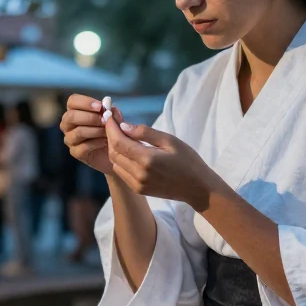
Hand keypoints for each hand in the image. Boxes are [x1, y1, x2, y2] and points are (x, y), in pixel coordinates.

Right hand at [61, 94, 121, 175]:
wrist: (115, 153)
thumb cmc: (112, 131)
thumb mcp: (114, 119)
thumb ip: (111, 111)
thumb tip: (107, 102)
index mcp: (75, 111)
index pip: (72, 101)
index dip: (85, 102)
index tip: (100, 107)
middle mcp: (68, 124)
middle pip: (71, 116)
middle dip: (90, 117)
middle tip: (105, 121)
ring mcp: (70, 139)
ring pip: (78, 132)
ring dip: (96, 130)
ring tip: (108, 132)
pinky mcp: (75, 152)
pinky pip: (83, 146)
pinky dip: (96, 143)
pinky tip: (105, 142)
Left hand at [106, 117, 222, 211]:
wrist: (197, 188)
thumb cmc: (188, 160)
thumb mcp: (170, 141)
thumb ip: (145, 133)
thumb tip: (124, 126)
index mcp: (147, 159)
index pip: (118, 141)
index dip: (110, 127)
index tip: (109, 115)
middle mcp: (139, 174)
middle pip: (113, 152)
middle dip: (110, 136)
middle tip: (113, 122)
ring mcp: (137, 184)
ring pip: (115, 163)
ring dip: (114, 148)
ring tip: (120, 135)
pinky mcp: (138, 189)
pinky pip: (121, 172)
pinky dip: (120, 159)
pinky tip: (127, 150)